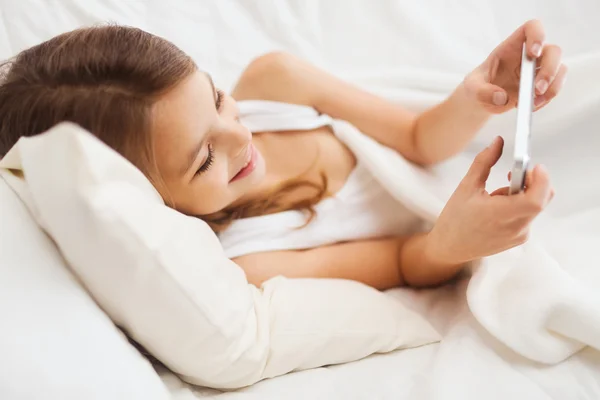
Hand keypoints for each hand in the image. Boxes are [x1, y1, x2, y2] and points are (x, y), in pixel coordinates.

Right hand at [425, 136, 553, 264]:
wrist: (450, 247)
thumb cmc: (455, 219)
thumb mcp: (466, 186)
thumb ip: (484, 162)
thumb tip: (498, 142)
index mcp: (500, 215)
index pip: (536, 199)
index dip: (541, 180)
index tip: (535, 166)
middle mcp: (515, 228)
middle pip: (541, 199)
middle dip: (532, 182)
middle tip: (513, 175)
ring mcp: (519, 236)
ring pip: (535, 206)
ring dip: (521, 195)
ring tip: (496, 197)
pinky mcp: (520, 239)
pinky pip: (529, 216)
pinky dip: (519, 206)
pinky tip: (498, 209)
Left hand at [463, 19, 566, 113]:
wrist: (481, 101)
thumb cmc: (477, 87)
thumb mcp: (472, 89)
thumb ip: (482, 92)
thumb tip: (501, 98)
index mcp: (510, 47)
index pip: (531, 28)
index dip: (538, 35)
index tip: (533, 54)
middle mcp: (528, 56)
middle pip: (553, 51)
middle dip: (549, 70)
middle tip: (536, 89)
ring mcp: (537, 70)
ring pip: (559, 69)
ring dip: (552, 87)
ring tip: (533, 103)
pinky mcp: (541, 85)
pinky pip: (554, 88)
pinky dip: (547, 99)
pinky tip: (531, 106)